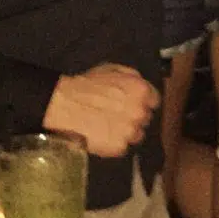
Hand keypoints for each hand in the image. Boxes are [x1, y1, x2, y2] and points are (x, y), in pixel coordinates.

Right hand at [43, 63, 157, 158]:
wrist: (64, 105)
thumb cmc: (87, 85)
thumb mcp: (113, 70)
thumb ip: (133, 77)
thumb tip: (141, 86)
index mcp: (141, 91)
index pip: (154, 101)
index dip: (142, 102)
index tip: (132, 104)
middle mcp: (140, 112)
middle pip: (146, 118)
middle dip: (134, 116)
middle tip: (117, 115)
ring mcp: (130, 131)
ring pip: (136, 135)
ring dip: (127, 131)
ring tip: (108, 126)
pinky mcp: (119, 147)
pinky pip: (122, 146)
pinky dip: (114, 142)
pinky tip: (102, 134)